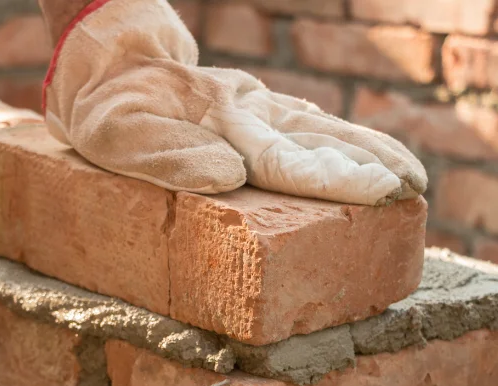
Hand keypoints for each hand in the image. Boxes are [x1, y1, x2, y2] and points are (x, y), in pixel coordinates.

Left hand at [43, 0, 426, 205]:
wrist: (107, 61)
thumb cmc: (106, 109)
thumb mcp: (115, 137)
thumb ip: (168, 155)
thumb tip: (231, 175)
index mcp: (218, 124)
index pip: (282, 160)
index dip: (332, 180)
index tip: (379, 192)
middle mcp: (245, 112)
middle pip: (315, 143)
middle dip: (366, 167)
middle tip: (412, 190)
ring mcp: (250, 106)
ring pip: (316, 129)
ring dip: (363, 152)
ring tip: (405, 174)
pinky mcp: (248, 106)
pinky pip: (300, 122)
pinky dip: (334, 137)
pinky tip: (356, 150)